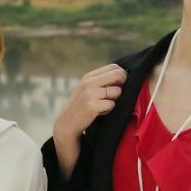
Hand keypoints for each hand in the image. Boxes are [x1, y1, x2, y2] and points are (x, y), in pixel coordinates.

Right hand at [52, 64, 126, 178]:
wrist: (67, 123)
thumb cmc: (81, 106)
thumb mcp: (87, 89)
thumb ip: (101, 81)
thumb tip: (124, 75)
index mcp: (88, 77)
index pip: (114, 67)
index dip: (121, 75)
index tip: (119, 84)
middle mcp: (88, 83)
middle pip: (118, 75)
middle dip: (123, 84)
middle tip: (116, 94)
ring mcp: (90, 94)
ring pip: (117, 92)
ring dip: (114, 100)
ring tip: (103, 105)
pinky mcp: (92, 106)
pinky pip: (112, 105)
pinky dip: (108, 110)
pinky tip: (99, 112)